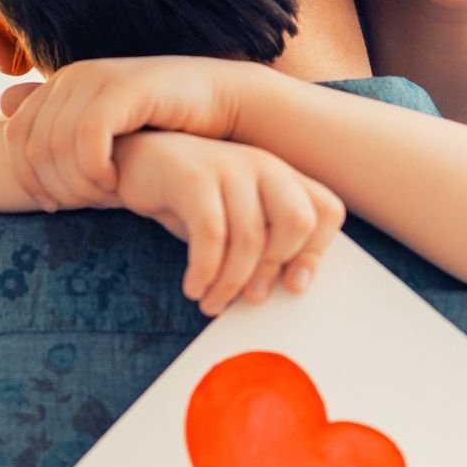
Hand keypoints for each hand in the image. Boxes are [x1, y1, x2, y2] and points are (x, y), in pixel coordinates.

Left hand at [0, 55, 264, 212]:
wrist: (225, 102)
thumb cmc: (167, 122)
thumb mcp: (109, 129)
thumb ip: (60, 121)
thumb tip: (2, 101)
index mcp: (63, 83)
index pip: (16, 136)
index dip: (28, 178)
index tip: (55, 208)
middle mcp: (74, 75)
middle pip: (33, 145)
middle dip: (56, 186)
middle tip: (89, 207)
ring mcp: (99, 77)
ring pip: (56, 145)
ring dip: (77, 183)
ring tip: (107, 198)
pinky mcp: (125, 88)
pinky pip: (87, 137)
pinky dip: (94, 170)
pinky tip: (117, 183)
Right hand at [114, 131, 344, 315]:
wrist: (137, 164)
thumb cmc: (194, 201)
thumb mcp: (238, 222)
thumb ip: (266, 245)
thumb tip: (290, 286)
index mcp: (285, 178)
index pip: (328, 211)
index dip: (316, 252)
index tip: (292, 286)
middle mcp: (266, 167)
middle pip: (299, 221)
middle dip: (274, 268)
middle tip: (250, 297)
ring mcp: (231, 167)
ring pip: (250, 236)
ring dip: (231, 282)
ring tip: (211, 302)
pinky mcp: (193, 177)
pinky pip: (211, 233)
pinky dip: (205, 270)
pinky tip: (193, 286)